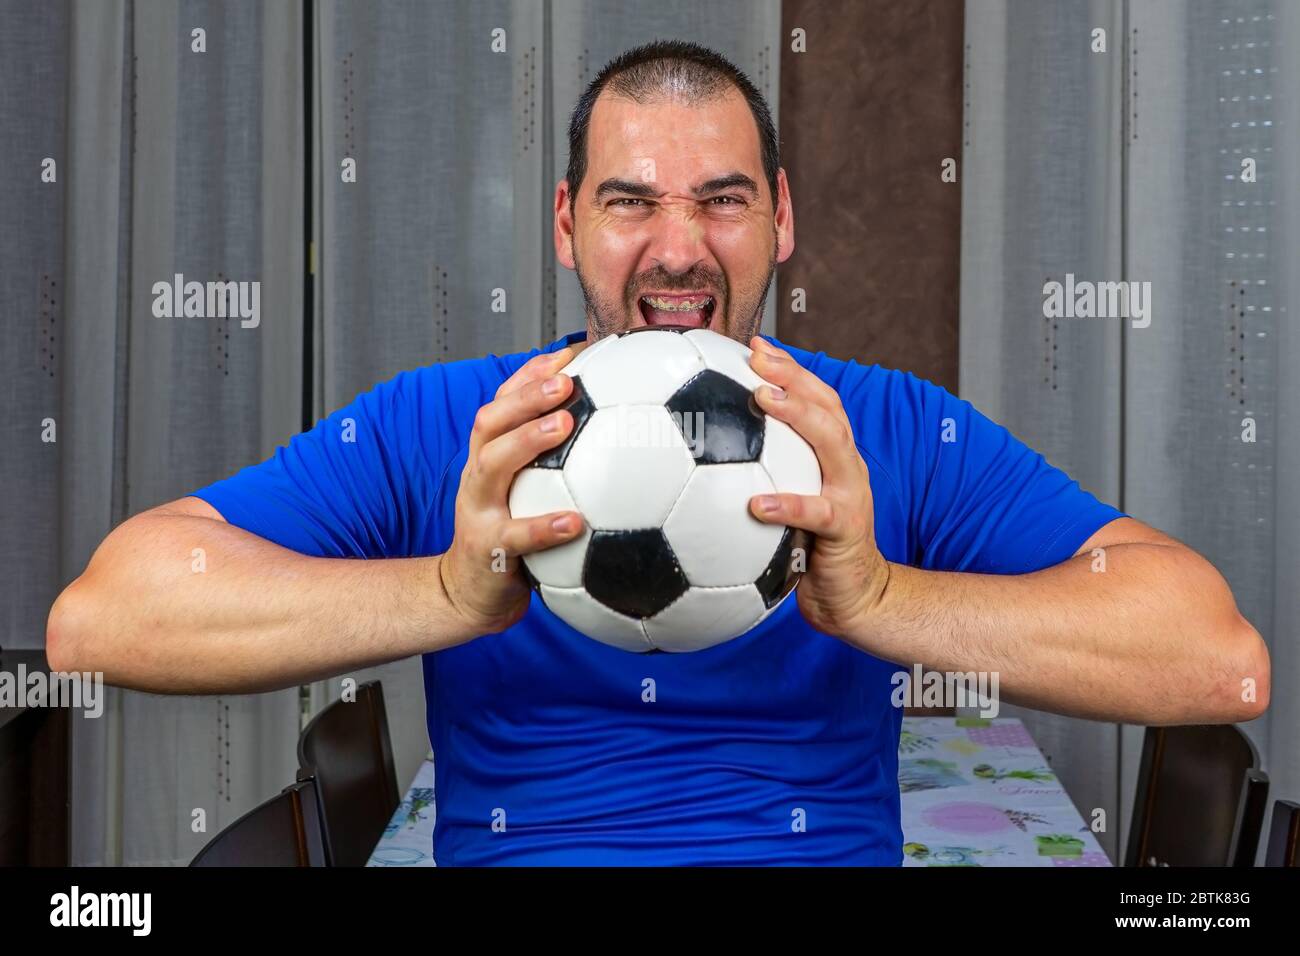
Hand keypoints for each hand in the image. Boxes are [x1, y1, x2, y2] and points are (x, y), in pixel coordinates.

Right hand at [438, 349, 585, 635]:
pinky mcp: (488, 551)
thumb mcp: (524, 493)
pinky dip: (544, 526)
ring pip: (493, 465)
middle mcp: (478, 476)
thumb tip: (613, 431)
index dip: (529, 375)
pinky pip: (516, 536)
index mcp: (489, 457)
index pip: (502, 403)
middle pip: (490, 422)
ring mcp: (479, 511)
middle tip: (566, 380)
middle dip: (525, 395)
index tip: (568, 353)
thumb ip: (555, 464)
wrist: (470, 594)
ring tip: (565, 423)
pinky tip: (576, 521)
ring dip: (528, 439)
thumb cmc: (510, 535)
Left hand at [747, 336, 891, 639]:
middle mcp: (845, 467)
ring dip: (796, 416)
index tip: (754, 344)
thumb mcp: (789, 506)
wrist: (856, 599)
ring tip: (761, 398)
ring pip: (831, 444)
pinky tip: (756, 502)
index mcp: (831, 457)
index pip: (817, 399)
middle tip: (756, 357)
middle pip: (827, 407)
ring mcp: (850, 495)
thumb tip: (703, 461)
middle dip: (793, 375)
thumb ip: (762, 479)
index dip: (790, 368)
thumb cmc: (810, 550)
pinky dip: (787, 504)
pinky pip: (817, 513)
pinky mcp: (845, 531)